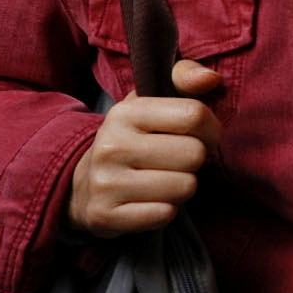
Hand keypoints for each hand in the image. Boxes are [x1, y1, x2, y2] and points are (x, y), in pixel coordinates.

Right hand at [67, 63, 223, 235]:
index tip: (198, 135)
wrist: (82, 184)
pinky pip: (165, 214)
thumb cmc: (133, 138)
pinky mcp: (105, 216)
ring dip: (182, 186)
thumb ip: (184, 77)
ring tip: (163, 180)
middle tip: (177, 161)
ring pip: (185, 187)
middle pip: (194, 154)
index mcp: (125, 113)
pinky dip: (166, 210)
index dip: (209, 128)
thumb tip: (210, 79)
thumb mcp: (151, 100)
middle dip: (195, 160)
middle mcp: (111, 146)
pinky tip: (150, 200)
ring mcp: (105, 183)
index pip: (194, 115)